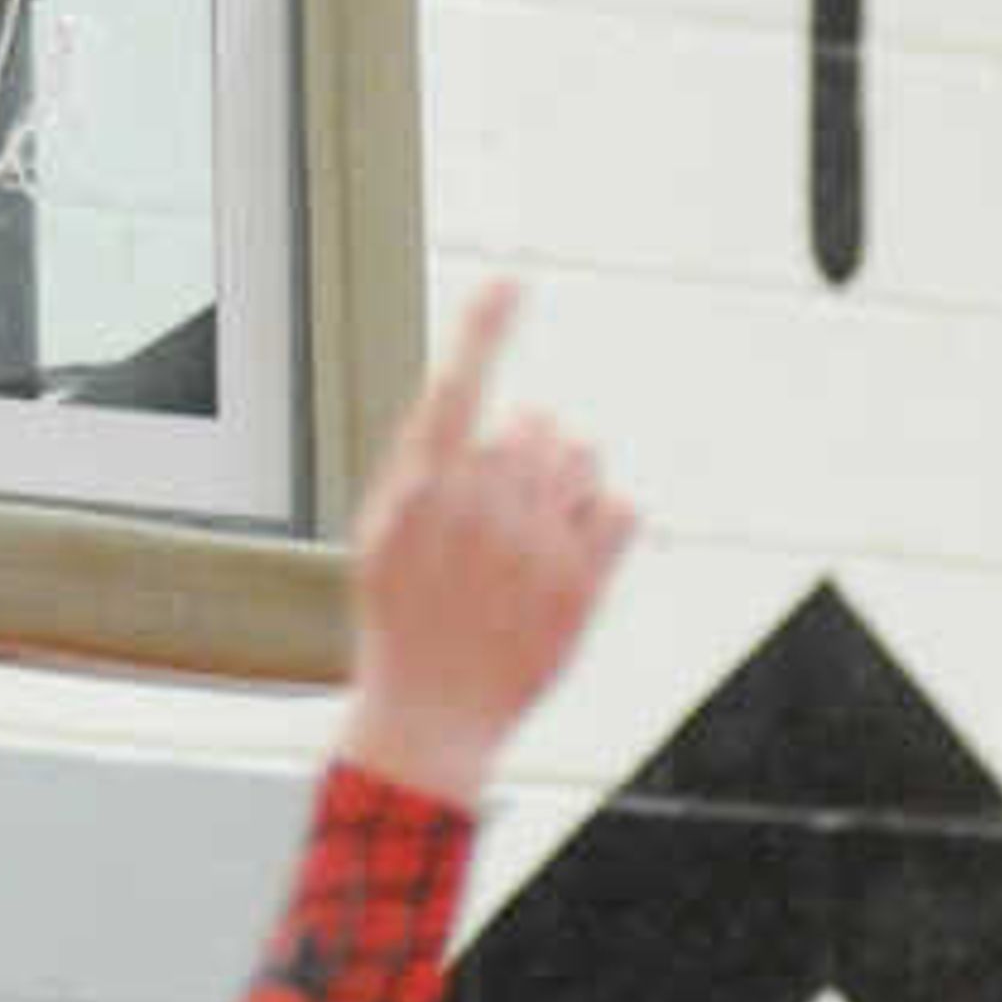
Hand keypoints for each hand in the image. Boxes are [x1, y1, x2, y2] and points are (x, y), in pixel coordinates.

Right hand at [342, 285, 635, 806]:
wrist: (430, 719)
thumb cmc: (402, 625)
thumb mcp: (382, 534)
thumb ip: (423, 463)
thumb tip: (469, 404)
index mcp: (423, 488)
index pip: (458, 385)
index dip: (484, 327)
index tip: (510, 282)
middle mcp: (481, 508)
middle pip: (531, 425)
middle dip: (525, 452)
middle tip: (504, 509)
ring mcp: (534, 547)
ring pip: (579, 459)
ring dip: (565, 479)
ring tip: (534, 533)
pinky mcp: (580, 587)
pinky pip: (619, 509)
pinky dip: (604, 517)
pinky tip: (571, 551)